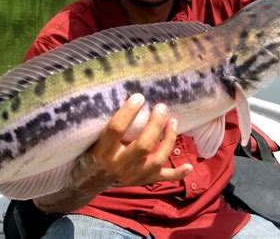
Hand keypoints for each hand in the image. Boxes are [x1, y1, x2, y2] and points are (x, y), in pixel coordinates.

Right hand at [68, 93, 192, 191]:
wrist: (90, 181)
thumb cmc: (92, 151)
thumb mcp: (94, 138)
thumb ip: (111, 125)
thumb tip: (132, 99)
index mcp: (103, 151)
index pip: (116, 129)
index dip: (128, 112)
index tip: (139, 97)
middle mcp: (119, 165)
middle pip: (143, 146)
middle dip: (155, 125)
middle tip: (161, 107)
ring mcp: (133, 176)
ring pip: (157, 160)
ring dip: (169, 140)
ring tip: (173, 121)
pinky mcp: (143, 182)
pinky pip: (163, 178)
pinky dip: (178, 173)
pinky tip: (189, 166)